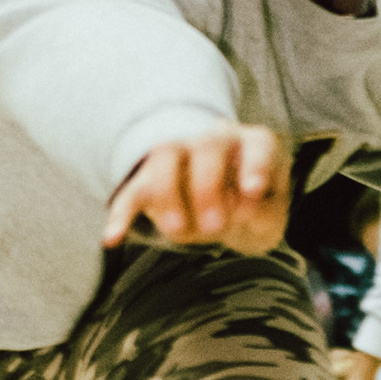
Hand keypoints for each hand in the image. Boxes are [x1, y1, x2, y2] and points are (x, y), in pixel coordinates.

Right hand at [103, 127, 290, 254]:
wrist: (228, 209)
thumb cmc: (254, 211)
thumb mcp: (269, 219)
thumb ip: (263, 214)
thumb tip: (242, 207)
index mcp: (254, 145)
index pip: (258, 145)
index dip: (256, 166)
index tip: (253, 191)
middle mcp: (216, 140)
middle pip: (207, 146)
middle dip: (207, 186)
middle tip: (214, 226)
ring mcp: (181, 155)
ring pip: (164, 154)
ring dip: (168, 192)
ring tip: (176, 231)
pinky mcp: (151, 180)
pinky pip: (132, 190)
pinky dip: (121, 213)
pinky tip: (111, 239)